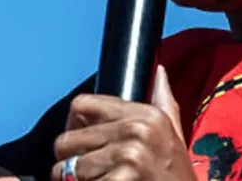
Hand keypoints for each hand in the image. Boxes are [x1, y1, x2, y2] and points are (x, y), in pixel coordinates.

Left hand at [52, 66, 194, 180]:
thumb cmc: (175, 177)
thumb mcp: (174, 136)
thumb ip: (164, 102)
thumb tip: (159, 71)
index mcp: (147, 115)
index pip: (82, 105)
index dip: (74, 125)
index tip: (80, 142)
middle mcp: (137, 131)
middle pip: (67, 140)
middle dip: (69, 160)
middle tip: (88, 172)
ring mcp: (128, 158)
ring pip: (66, 168)